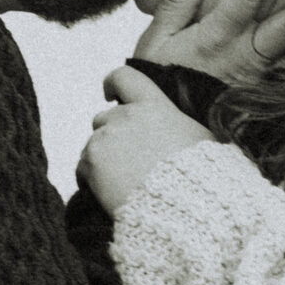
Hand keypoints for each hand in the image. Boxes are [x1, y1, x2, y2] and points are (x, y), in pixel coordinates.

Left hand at [78, 66, 215, 213]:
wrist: (184, 208)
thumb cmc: (200, 177)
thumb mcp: (202, 139)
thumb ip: (181, 127)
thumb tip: (184, 132)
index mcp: (154, 106)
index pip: (124, 77)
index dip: (112, 84)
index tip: (108, 95)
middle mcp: (126, 117)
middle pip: (103, 118)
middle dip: (111, 137)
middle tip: (126, 162)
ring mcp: (105, 139)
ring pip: (92, 146)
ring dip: (102, 161)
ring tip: (122, 184)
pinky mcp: (91, 163)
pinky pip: (82, 169)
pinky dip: (91, 181)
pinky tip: (109, 194)